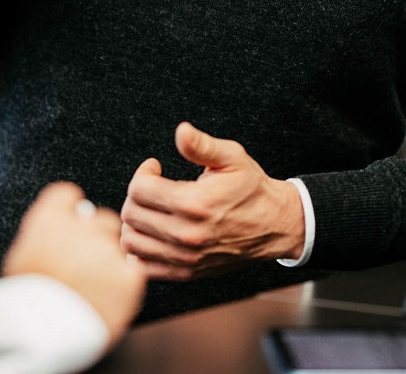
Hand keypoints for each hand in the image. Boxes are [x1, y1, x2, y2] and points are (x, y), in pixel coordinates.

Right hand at [2, 182, 145, 347]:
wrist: (42, 336)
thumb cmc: (25, 301)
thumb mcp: (20, 257)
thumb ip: (42, 233)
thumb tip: (55, 226)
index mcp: (50, 217)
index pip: (68, 194)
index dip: (69, 211)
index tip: (71, 224)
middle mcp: (82, 225)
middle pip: (101, 219)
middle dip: (96, 237)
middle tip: (85, 264)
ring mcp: (108, 249)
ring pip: (118, 246)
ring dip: (109, 262)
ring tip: (94, 287)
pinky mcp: (130, 275)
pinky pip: (131, 271)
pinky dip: (123, 283)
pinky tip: (107, 297)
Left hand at [119, 122, 305, 281]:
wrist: (274, 225)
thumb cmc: (251, 188)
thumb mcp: (232, 158)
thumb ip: (202, 145)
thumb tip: (181, 131)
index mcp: (194, 204)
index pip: (139, 189)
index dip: (143, 172)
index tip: (155, 167)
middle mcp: (186, 235)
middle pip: (131, 215)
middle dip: (136, 195)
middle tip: (152, 187)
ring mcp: (185, 258)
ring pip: (131, 242)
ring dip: (134, 222)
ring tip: (150, 209)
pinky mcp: (186, 273)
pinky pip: (143, 267)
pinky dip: (139, 250)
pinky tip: (152, 232)